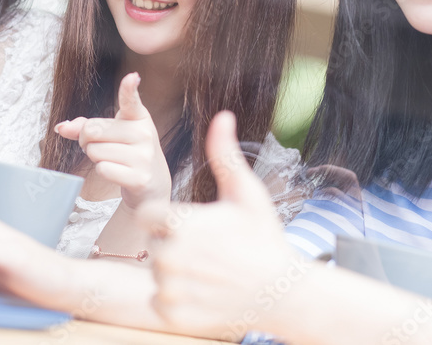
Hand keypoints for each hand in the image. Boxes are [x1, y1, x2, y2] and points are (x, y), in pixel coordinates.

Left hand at [55, 72, 171, 209]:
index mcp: (139, 116)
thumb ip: (85, 126)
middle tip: (102, 146)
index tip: (132, 77)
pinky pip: (103, 168)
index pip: (131, 100)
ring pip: (94, 151)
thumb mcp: (112, 133)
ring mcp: (144, 156)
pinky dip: (103, 171)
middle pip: (92, 130)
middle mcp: (144, 133)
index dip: (129, 88)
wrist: (153, 184)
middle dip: (87, 140)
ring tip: (113, 160)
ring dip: (95, 157)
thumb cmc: (127, 152)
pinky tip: (118, 172)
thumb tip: (60, 128)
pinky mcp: (139, 177)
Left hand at [140, 112, 309, 338]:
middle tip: (206, 251)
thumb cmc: (264, 238)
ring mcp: (170, 288)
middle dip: (173, 245)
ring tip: (208, 272)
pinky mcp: (173, 315)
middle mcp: (169, 256)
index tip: (192, 225)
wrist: (284, 293)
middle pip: (152, 244)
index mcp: (179, 222)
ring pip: (156, 273)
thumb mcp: (246, 192)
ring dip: (175, 273)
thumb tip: (222, 115)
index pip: (147, 215)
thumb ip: (224, 155)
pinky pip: (159, 301)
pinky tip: (203, 292)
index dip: (167, 218)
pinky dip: (176, 299)